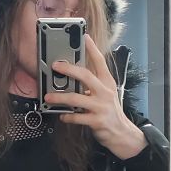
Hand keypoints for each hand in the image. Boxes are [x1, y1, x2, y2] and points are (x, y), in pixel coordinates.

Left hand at [43, 34, 147, 159]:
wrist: (121, 133)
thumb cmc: (110, 112)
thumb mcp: (106, 94)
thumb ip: (93, 86)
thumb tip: (73, 78)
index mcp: (107, 83)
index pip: (100, 62)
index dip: (92, 49)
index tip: (84, 37)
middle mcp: (105, 92)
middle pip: (86, 76)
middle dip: (69, 69)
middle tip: (56, 66)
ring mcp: (101, 106)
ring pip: (76, 98)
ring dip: (60, 97)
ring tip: (48, 97)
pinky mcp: (96, 120)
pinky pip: (77, 117)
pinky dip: (67, 116)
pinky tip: (62, 116)